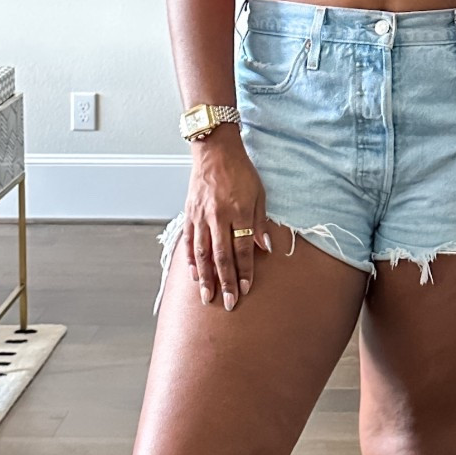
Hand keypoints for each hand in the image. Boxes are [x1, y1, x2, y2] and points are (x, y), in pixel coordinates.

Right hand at [183, 134, 269, 312]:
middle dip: (226, 282)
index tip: (247, 288)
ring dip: (206, 277)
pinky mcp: (190, 213)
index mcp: (239, 211)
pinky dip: (191, 260)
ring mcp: (201, 216)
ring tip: (208, 297)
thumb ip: (260, 222)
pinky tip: (194, 274)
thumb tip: (265, 248)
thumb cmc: (240, 171)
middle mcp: (218, 216)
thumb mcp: (259, 194)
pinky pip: (190, 241)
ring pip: (202, 253)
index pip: (243, 248)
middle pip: (222, 256)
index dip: (245, 270)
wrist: (215, 151)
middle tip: (229, 303)